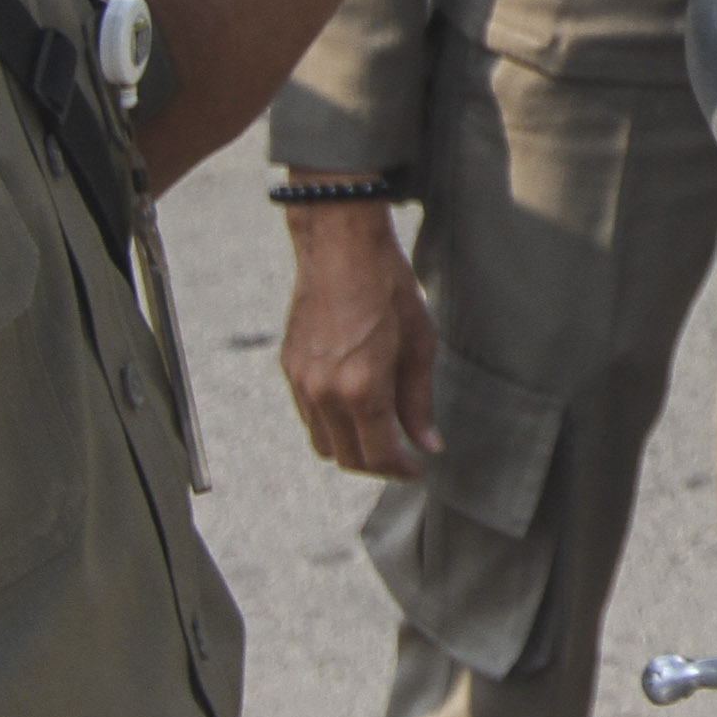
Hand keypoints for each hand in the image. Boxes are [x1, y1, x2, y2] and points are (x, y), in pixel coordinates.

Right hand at [278, 196, 439, 477]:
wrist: (340, 246)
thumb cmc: (386, 286)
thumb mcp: (418, 344)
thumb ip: (418, 401)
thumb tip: (427, 443)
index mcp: (360, 388)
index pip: (376, 455)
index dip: (399, 470)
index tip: (416, 469)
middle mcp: (323, 392)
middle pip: (345, 458)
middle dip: (376, 465)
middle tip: (401, 456)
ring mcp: (300, 381)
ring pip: (322, 441)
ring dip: (350, 447)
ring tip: (379, 433)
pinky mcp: (288, 367)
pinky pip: (308, 415)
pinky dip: (331, 423)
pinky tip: (355, 406)